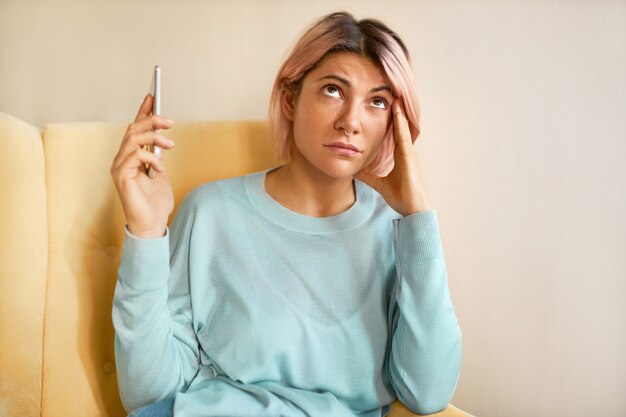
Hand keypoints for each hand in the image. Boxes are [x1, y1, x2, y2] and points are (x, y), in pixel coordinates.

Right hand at [110, 94, 175, 237]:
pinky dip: (151, 157)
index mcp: (132, 157)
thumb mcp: (161, 174)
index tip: (152, 95)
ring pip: (132, 139)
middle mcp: (122, 160)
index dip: (143, 111)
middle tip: (169, 121)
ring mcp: (119, 167)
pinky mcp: (120, 176)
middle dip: (151, 120)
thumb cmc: (156, 202)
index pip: (135, 129)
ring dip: (154, 137)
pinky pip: (134, 156)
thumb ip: (158, 156)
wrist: (152, 224)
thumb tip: (162, 139)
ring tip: (170, 144)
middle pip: (132, 130)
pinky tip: (159, 168)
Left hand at [355, 99, 432, 216]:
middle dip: (396, 112)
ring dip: (399, 113)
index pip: (394, 135)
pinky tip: (397, 113)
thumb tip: (355, 170)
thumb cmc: (401, 197)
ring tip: (395, 97)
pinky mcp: (409, 158)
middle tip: (392, 95)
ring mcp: (409, 154)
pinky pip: (403, 137)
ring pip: (402, 129)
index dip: (391, 121)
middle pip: (399, 128)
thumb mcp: (379, 184)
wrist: (412, 209)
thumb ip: (368, 176)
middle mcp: (406, 152)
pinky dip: (401, 125)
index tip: (386, 107)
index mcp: (400, 157)